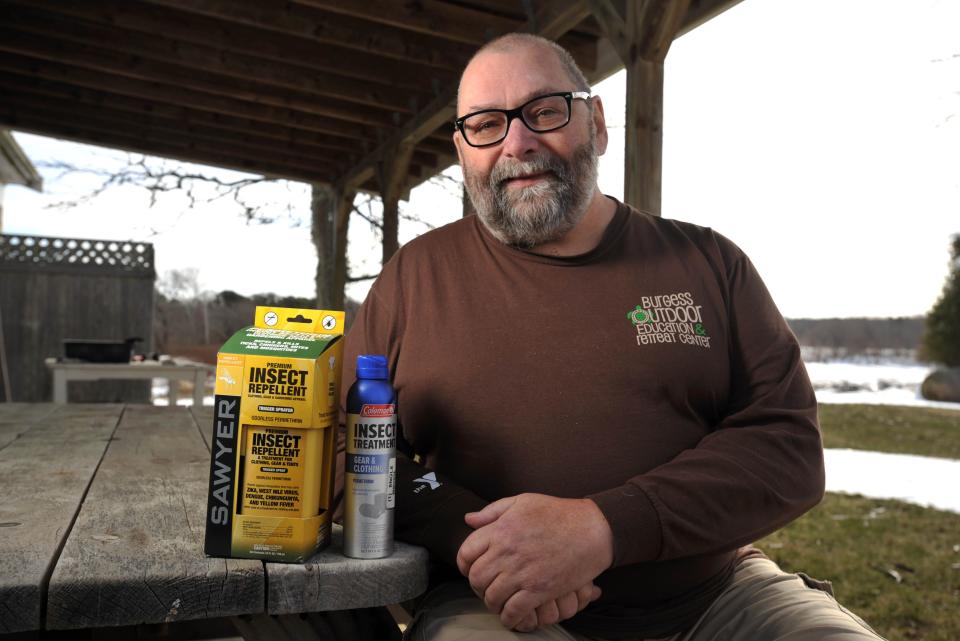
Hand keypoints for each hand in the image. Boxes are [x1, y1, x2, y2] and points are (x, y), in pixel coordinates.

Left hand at [456, 493, 613, 629]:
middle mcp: (507, 551)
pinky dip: (509, 617)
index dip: (464, 564)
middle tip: (485, 587)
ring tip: (498, 601)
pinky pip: (514, 611)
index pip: (466, 552)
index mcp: (501, 529)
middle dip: (477, 586)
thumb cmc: (558, 513)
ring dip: (492, 603)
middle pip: (476, 578)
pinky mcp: (539, 589)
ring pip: (492, 597)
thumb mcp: (522, 502)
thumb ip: (492, 511)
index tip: (470, 569)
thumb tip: (469, 520)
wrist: (592, 529)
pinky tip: (511, 615)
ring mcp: (523, 572)